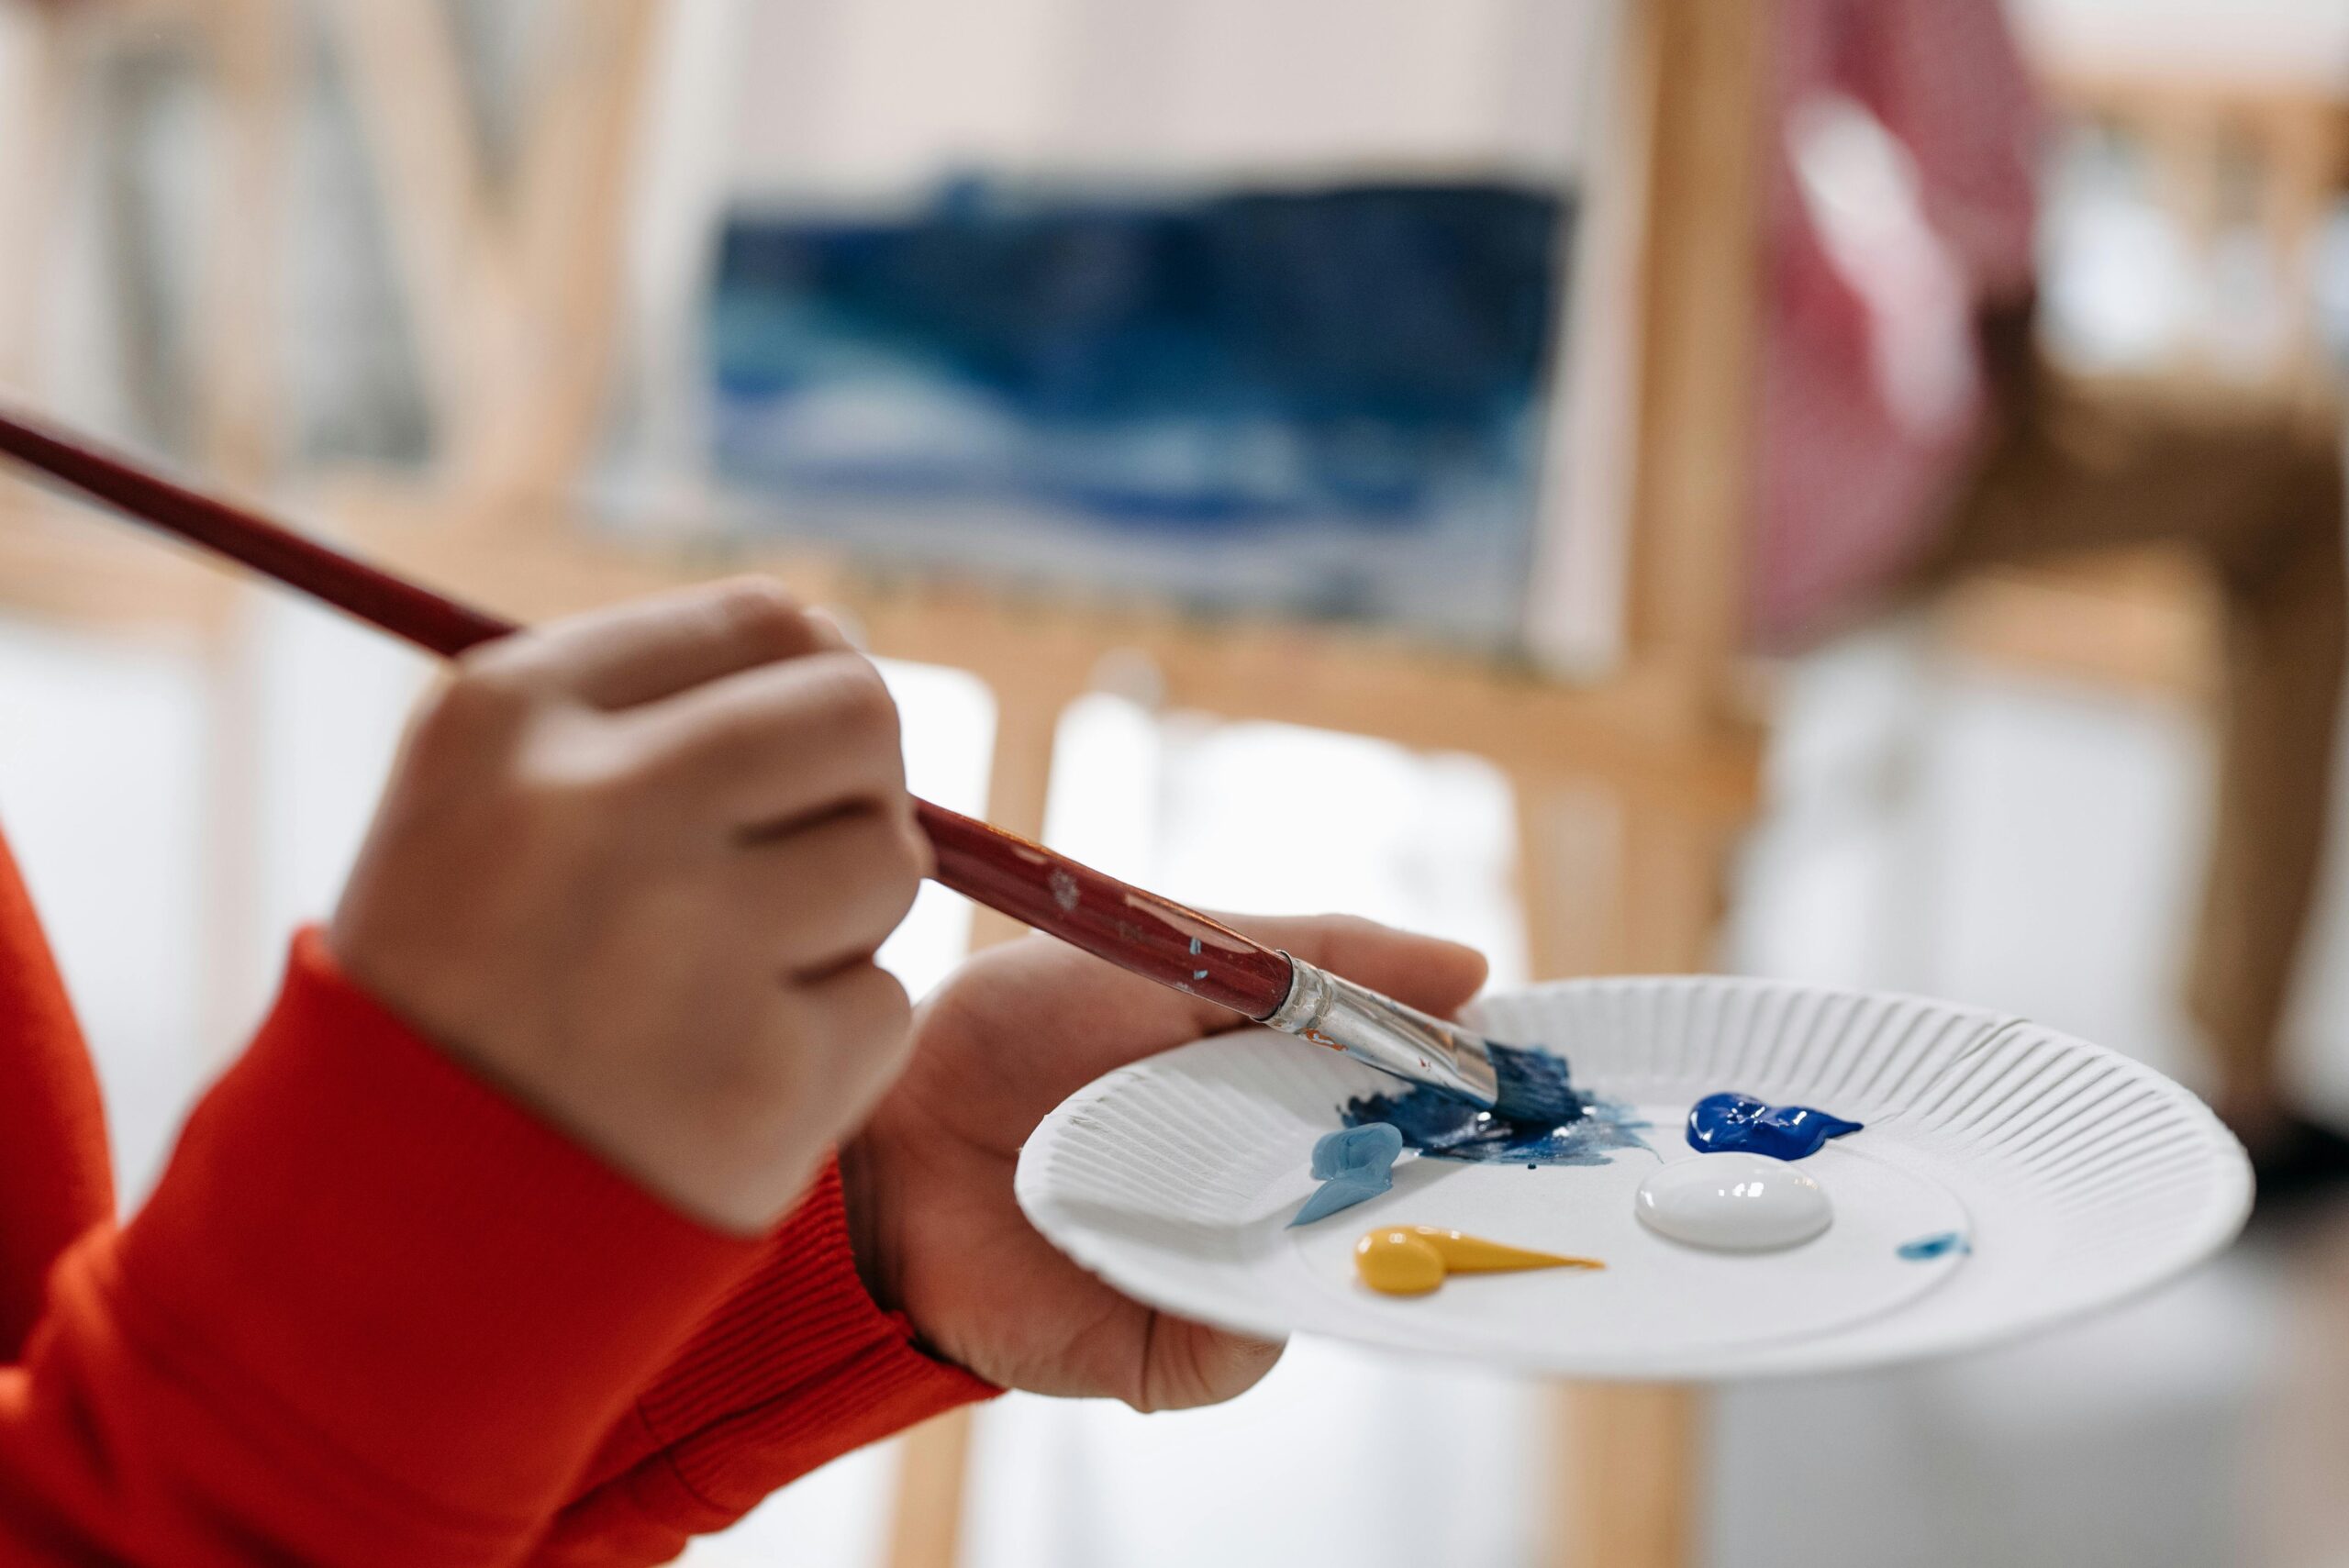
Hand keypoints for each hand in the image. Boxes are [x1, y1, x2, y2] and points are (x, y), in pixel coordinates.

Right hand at [330, 580, 928, 1233]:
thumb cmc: (459, 988)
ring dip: (840, 922)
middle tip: (791, 859)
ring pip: (889, 862)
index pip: (768, 622)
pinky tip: (719, 1078)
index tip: (791, 748)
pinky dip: (829, 1044)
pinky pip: (883, 1005)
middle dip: (854, 786)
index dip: (809, 682)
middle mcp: (595, 808)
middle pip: (859, 717)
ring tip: (720, 984)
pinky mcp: (764, 1079)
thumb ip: (647, 713)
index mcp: (510, 715)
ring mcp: (685, 946)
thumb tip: (840, 655)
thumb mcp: (481, 802)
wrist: (383, 1233)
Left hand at [842, 916, 1486, 1408]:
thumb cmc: (1015, 1029)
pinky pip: (1252, 1340)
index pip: (1414, 1100)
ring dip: (1361, 1227)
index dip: (1476, 1088)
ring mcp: (1228, 1272)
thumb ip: (1317, 952)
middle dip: (1456, 1168)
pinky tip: (1242, 1236)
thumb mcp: (1175, 945)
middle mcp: (1273, 1189)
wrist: (882, 1138)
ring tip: (1366, 1170)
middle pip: (1406, 1199)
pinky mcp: (1174, 1353)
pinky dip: (1259, 1298)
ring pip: (1339, 1272)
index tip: (1538, 1068)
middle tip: (1501, 1133)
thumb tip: (1470, 966)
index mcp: (1282, 1091)